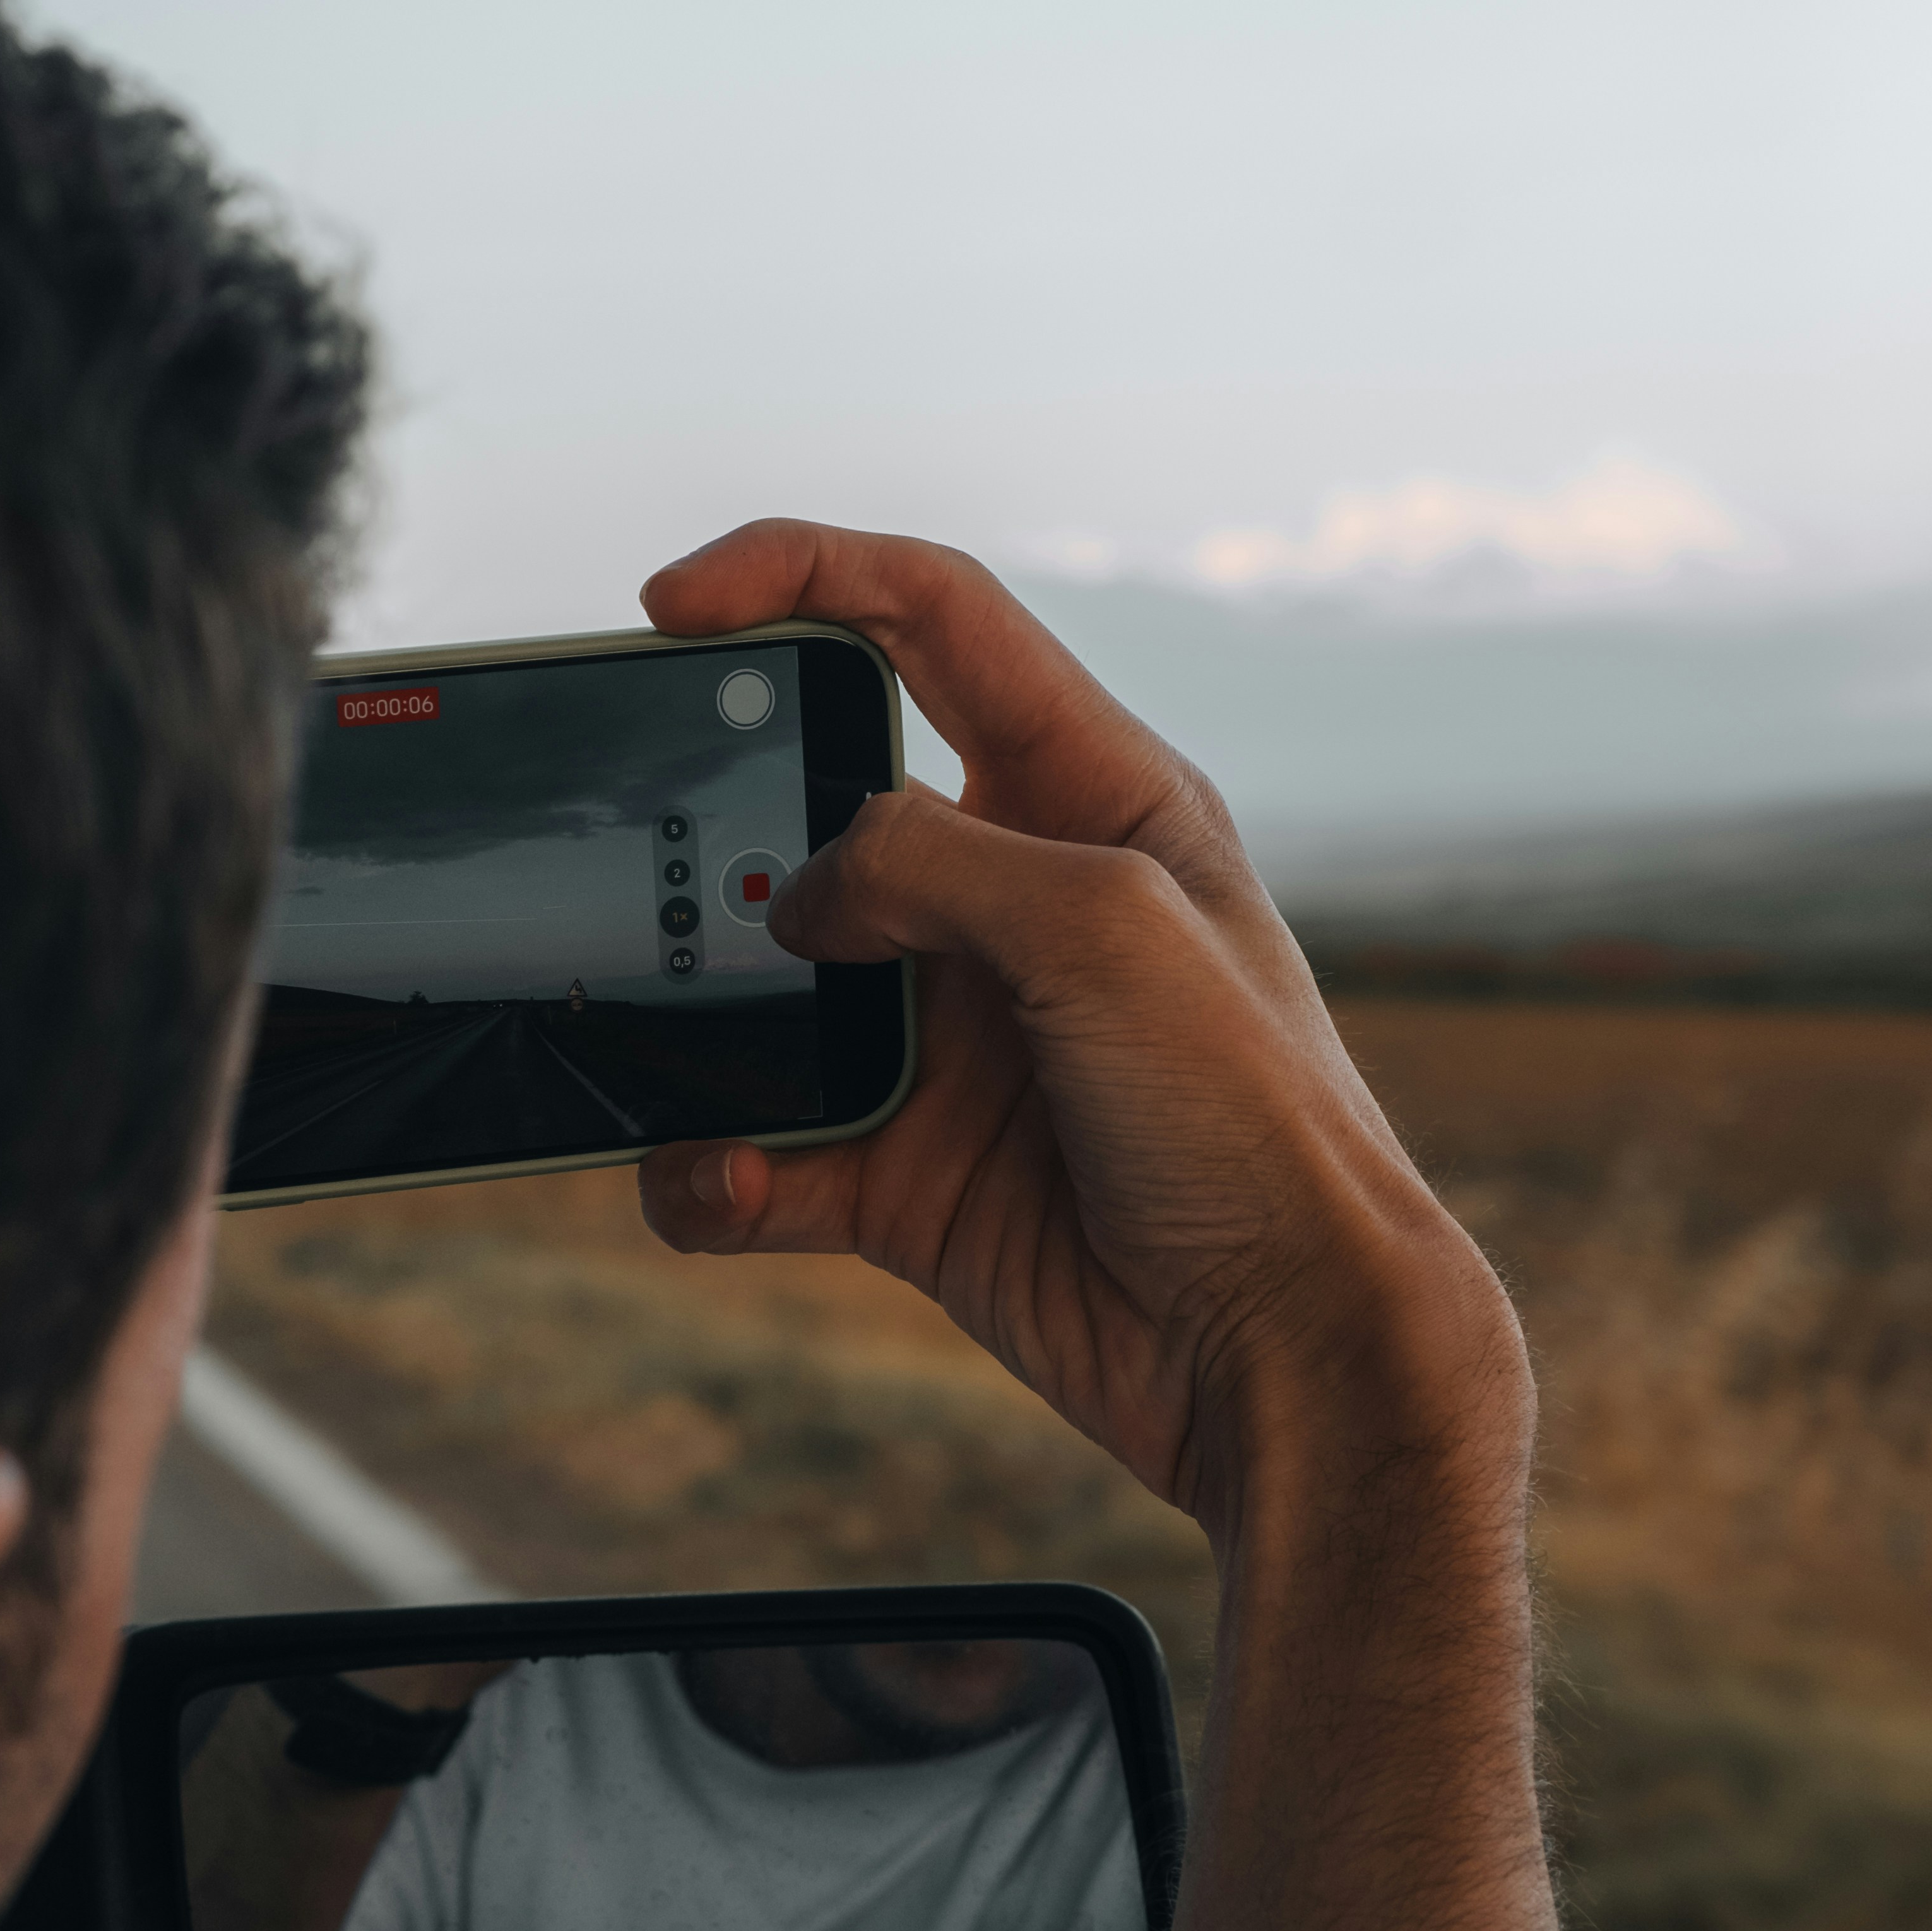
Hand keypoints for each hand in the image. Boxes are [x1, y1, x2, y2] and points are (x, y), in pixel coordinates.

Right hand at [637, 522, 1526, 1547]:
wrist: (1289, 1356)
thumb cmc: (1253, 1122)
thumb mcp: (1104, 929)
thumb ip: (929, 863)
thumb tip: (802, 896)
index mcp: (1092, 796)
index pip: (931, 618)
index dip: (798, 574)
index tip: (671, 602)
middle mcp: (1014, 903)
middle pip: (816, 800)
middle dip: (715, 817)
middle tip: (642, 845)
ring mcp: (953, 1040)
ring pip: (765, 988)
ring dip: (696, 1014)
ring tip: (661, 1033)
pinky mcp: (909, 1172)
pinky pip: (763, 1150)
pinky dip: (714, 1167)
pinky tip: (716, 1179)